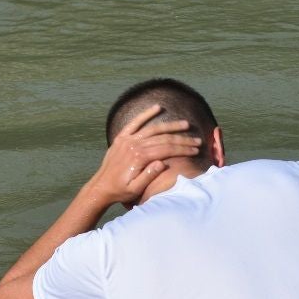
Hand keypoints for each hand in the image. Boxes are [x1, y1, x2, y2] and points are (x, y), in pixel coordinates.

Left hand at [84, 104, 201, 206]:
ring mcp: (127, 140)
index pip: (167, 149)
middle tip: (197, 140)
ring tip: (186, 124)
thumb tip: (163, 163)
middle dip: (182, 139)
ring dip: (171, 126)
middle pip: (163, 138)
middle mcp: (134, 145)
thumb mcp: (135, 189)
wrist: (101, 187)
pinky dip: (146, 114)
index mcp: (139, 157)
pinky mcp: (121, 138)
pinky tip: (157, 107)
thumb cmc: (120, 191)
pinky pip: (135, 122)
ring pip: (153, 129)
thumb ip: (148, 176)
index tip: (196, 150)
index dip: (183, 149)